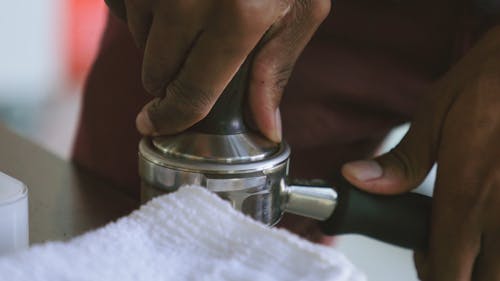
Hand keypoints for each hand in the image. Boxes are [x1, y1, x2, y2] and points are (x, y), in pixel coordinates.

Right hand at [116, 0, 329, 141]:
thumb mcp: (300, 9)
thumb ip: (276, 69)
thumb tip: (266, 127)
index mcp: (237, 17)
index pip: (191, 91)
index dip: (171, 117)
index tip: (156, 125)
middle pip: (157, 71)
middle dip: (173, 74)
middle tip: (198, 51)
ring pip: (139, 39)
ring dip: (161, 37)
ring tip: (194, 9)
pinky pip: (123, 7)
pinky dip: (144, 9)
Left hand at [341, 26, 499, 279]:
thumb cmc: (489, 81)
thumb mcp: (436, 114)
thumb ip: (401, 161)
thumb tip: (356, 179)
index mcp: (466, 196)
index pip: (448, 269)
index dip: (431, 271)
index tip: (422, 254)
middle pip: (482, 279)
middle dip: (460, 273)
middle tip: (448, 253)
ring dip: (486, 264)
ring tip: (472, 240)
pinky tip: (493, 220)